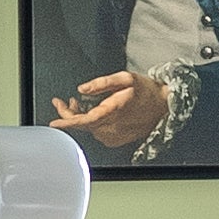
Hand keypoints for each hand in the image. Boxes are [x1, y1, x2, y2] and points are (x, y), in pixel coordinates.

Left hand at [53, 69, 172, 152]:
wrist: (164, 106)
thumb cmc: (147, 91)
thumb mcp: (125, 78)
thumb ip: (101, 83)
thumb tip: (82, 89)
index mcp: (113, 111)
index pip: (84, 121)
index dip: (67, 121)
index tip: (54, 122)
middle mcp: (112, 127)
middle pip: (82, 125)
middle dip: (69, 114)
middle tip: (64, 101)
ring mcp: (114, 136)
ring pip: (88, 129)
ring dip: (81, 117)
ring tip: (79, 103)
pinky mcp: (116, 140)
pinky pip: (97, 132)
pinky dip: (91, 123)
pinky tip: (93, 113)